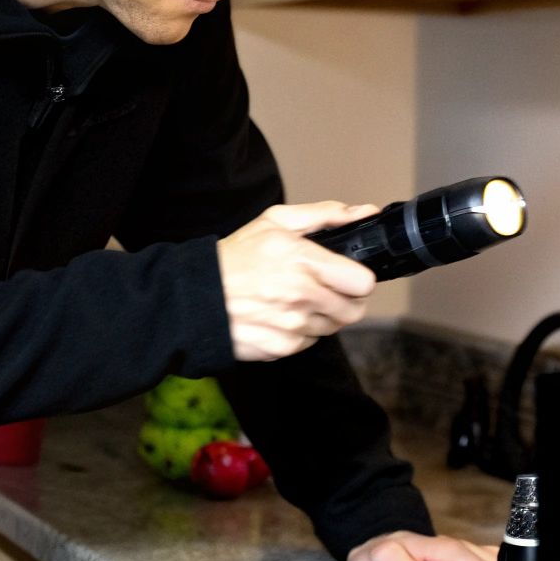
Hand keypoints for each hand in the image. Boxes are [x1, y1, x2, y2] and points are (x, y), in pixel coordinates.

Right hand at [217, 201, 378, 361]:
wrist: (196, 297)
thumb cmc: (236, 257)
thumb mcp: (276, 221)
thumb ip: (326, 215)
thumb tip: (363, 213)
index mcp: (304, 261)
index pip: (363, 283)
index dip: (358, 279)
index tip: (347, 276)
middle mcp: (302, 296)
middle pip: (354, 310)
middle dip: (345, 299)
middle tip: (325, 289)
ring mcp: (293, 325)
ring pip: (334, 327)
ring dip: (324, 316)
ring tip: (298, 300)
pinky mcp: (282, 347)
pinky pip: (310, 341)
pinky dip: (302, 331)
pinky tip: (282, 315)